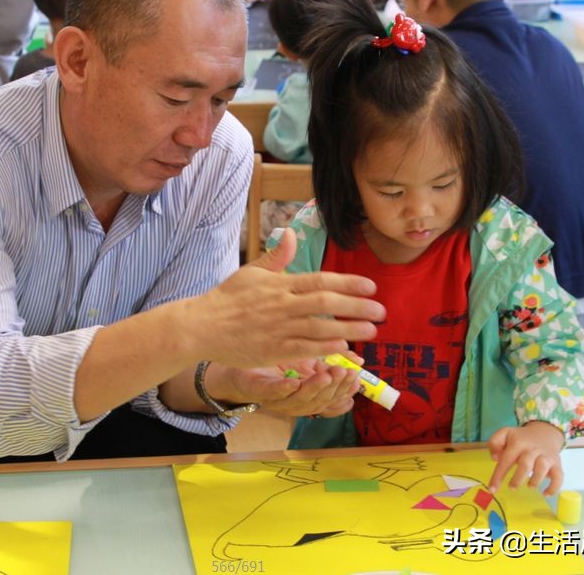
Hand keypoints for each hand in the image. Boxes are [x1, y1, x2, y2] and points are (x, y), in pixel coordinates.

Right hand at [183, 228, 384, 370]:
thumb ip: (276, 256)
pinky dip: (327, 348)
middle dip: (357, 307)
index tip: (370, 287)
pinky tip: (345, 348)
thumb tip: (290, 233)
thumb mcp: (251, 271)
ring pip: (321, 329)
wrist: (202, 326)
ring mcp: (278, 329)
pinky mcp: (273, 351)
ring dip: (350, 330)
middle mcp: (282, 305)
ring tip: (372, 331)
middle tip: (381, 311)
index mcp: (279, 284)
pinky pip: (305, 349)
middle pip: (326, 304)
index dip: (348, 284)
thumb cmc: (227, 299)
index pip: (320, 281)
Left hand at [223, 356, 361, 417]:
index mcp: (309, 397)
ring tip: (326, 375)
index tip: (356, 378)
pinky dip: (283, 390)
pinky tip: (293, 382)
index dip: (345, 392)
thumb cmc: (279, 361)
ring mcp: (276, 400)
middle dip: (334, 389)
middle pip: (319, 403)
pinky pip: (272, 394)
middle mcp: (295, 403)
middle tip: (344, 373)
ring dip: (314, 389)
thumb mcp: (310, 356)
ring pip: (299, 402)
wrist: (241, 361)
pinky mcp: (258, 391)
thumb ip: (333, 358)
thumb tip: (359, 360)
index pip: (332, 401)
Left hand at [487, 421, 564, 495]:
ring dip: (535, 481)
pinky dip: (554, 487)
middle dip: (517, 479)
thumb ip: (494, 442)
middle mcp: (532, 449)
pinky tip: (545, 493)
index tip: (492, 489)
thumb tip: (494, 458)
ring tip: (529, 486)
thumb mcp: (505, 433)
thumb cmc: (521, 438)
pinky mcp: (556, 463)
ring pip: (542, 469)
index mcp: (518, 443)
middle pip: (525, 464)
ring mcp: (546, 456)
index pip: (506, 460)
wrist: (545, 432)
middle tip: (511, 487)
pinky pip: (559, 476)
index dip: (498, 476)